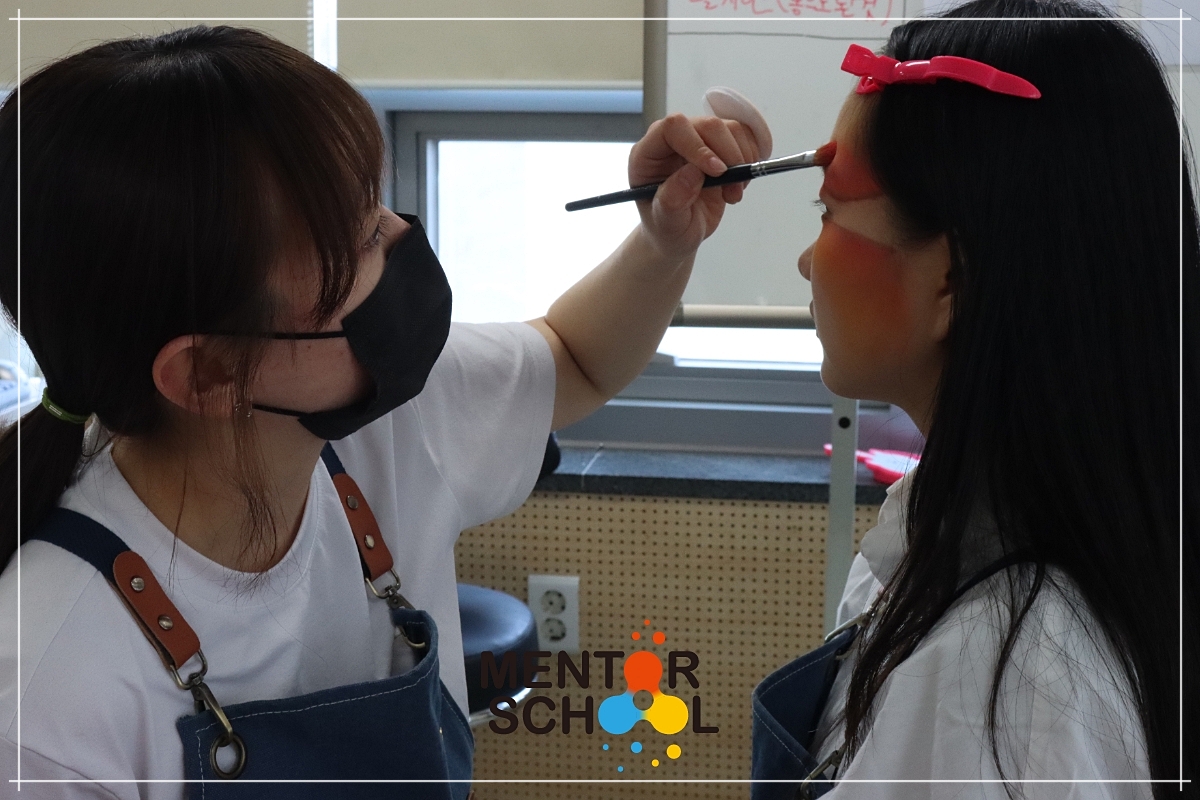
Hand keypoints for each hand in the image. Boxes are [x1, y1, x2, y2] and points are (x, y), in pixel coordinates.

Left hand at [628, 112, 762, 262]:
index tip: (717, 172)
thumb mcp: (666, 223)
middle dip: (728, 156)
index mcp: (647, 154)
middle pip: (707, 125)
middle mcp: (672, 140)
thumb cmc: (667, 228)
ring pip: (730, 128)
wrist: (680, 232)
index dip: (698, 145)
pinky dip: (750, 159)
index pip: (673, 128)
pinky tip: (738, 184)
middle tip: (732, 191)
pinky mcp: (719, 144)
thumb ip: (672, 200)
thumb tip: (692, 173)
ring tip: (733, 193)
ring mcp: (697, 139)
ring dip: (741, 161)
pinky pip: (744, 137)